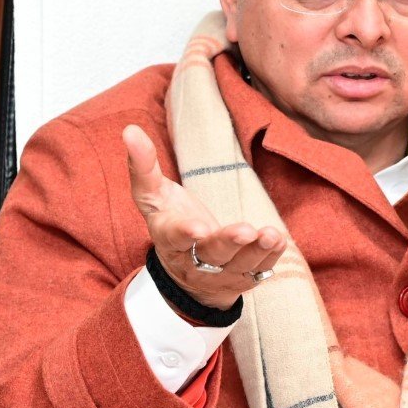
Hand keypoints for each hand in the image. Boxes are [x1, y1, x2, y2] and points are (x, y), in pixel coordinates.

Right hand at [123, 125, 286, 309]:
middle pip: (212, 254)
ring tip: (270, 234)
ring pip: (240, 265)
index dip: (186, 234)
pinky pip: (259, 270)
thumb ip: (143, 167)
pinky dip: (270, 257)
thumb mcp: (153, 197)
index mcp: (170, 239)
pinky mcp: (243, 278)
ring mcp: (221, 273)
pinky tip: (278, 240)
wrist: (186, 272)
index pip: (176, 238)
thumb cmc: (170, 222)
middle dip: (229, 242)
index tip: (198, 229)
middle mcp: (195, 261)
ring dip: (257, 250)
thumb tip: (130, 130)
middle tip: (245, 231)